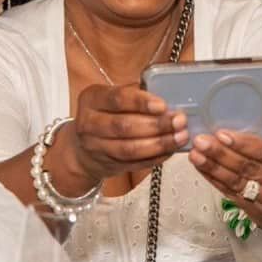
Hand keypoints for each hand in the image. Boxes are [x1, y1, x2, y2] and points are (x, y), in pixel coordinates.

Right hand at [60, 84, 187, 183]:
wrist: (82, 148)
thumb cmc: (103, 115)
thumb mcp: (110, 97)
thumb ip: (133, 95)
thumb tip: (167, 98)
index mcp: (92, 99)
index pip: (117, 99)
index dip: (141, 103)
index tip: (163, 105)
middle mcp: (89, 123)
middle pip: (125, 126)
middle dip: (156, 125)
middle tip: (179, 121)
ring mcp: (97, 147)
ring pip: (131, 149)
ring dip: (160, 144)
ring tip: (180, 137)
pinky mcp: (108, 165)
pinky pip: (136, 163)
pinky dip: (156, 157)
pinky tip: (170, 150)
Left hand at [189, 131, 261, 231]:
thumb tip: (237, 126)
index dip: (243, 143)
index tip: (222, 133)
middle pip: (249, 168)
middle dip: (221, 154)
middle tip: (201, 141)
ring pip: (238, 183)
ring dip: (213, 168)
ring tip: (196, 155)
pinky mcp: (260, 216)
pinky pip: (233, 195)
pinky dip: (216, 181)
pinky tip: (204, 169)